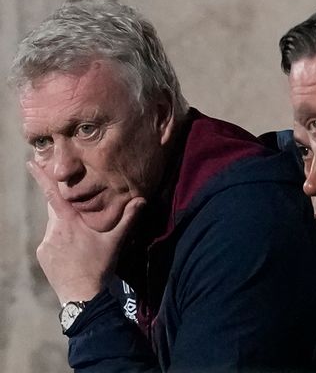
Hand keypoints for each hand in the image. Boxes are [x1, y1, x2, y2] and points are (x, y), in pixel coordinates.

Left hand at [28, 161, 144, 303]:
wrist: (81, 296)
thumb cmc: (99, 266)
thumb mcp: (116, 242)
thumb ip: (127, 219)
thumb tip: (141, 200)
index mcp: (69, 222)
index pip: (52, 194)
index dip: (41, 177)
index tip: (30, 162)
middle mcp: (53, 230)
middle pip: (55, 208)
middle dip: (64, 204)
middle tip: (77, 209)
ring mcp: (45, 243)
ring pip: (55, 225)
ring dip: (66, 226)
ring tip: (82, 241)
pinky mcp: (42, 255)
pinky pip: (51, 240)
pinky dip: (61, 240)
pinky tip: (74, 253)